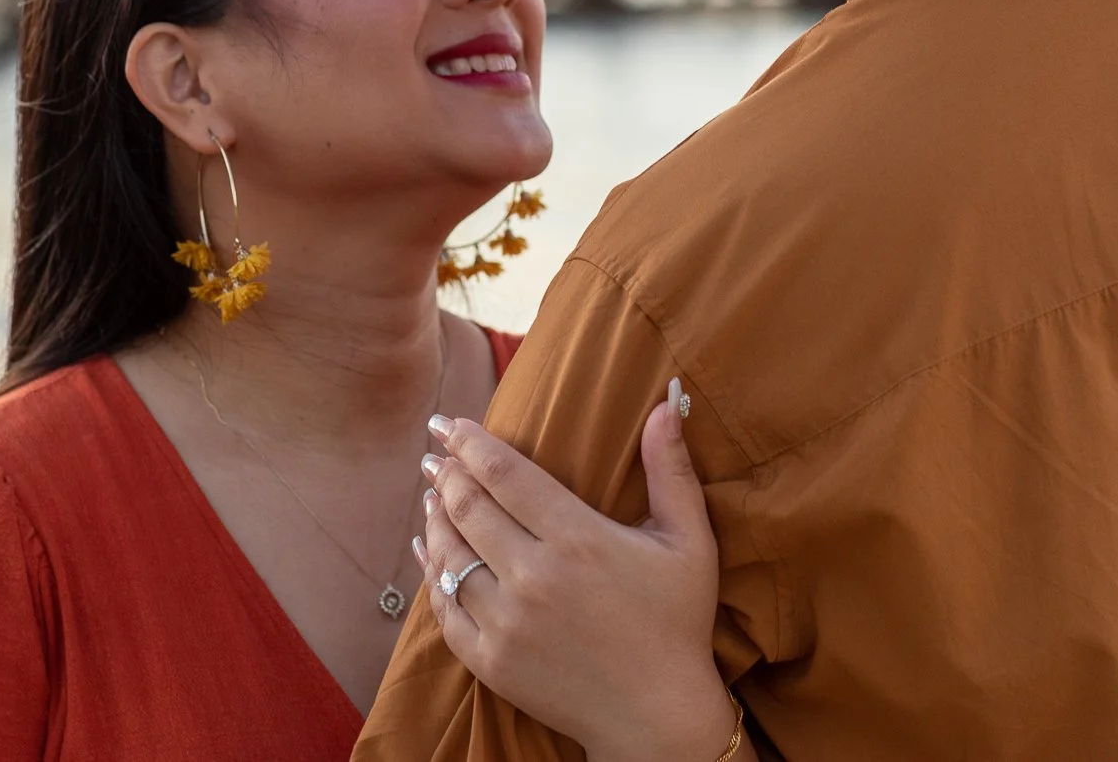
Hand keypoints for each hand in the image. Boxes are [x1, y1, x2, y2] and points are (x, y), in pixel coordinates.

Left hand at [415, 380, 739, 761]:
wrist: (657, 716)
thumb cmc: (677, 622)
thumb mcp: (688, 542)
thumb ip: (671, 470)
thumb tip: (667, 402)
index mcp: (578, 540)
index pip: (505, 475)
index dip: (471, 443)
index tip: (450, 422)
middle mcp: (534, 578)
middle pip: (469, 507)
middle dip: (446, 472)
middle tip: (435, 450)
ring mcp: (506, 623)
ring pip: (449, 554)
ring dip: (435, 516)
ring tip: (432, 492)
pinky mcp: (490, 661)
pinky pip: (445, 606)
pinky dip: (432, 571)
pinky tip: (428, 549)